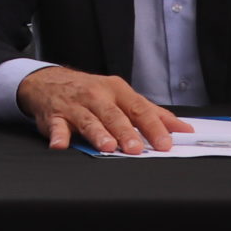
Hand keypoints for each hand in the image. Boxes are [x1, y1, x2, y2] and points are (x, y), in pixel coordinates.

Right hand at [16, 66, 186, 153]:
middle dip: (125, 132)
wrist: (48, 81)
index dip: (153, 127)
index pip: (139, 109)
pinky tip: (60, 144)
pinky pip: (56, 127)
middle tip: (136, 148)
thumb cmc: (90, 92)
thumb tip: (182, 128)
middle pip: (114, 115)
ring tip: (107, 147)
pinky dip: (58, 136)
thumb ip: (151, 113)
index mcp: (116, 91)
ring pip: (88, 121)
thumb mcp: (121, 96)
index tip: (164, 143)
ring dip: (98, 134)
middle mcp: (97, 97)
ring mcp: (75, 106)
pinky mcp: (54, 116)